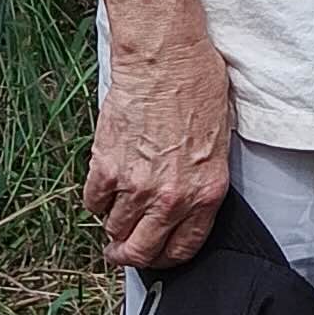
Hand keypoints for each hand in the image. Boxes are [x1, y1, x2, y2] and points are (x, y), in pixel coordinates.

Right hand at [83, 0, 230, 270]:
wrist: (165, 58)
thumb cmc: (198, 87)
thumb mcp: (220, 141)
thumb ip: (203, 180)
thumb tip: (188, 203)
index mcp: (206, 192)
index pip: (183, 248)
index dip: (167, 257)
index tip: (158, 253)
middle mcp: (170, 197)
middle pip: (142, 251)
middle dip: (131, 255)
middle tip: (123, 250)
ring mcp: (135, 184)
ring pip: (114, 229)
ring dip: (113, 227)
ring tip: (114, 217)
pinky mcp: (106, 165)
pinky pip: (93, 201)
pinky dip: (96, 200)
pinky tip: (103, 190)